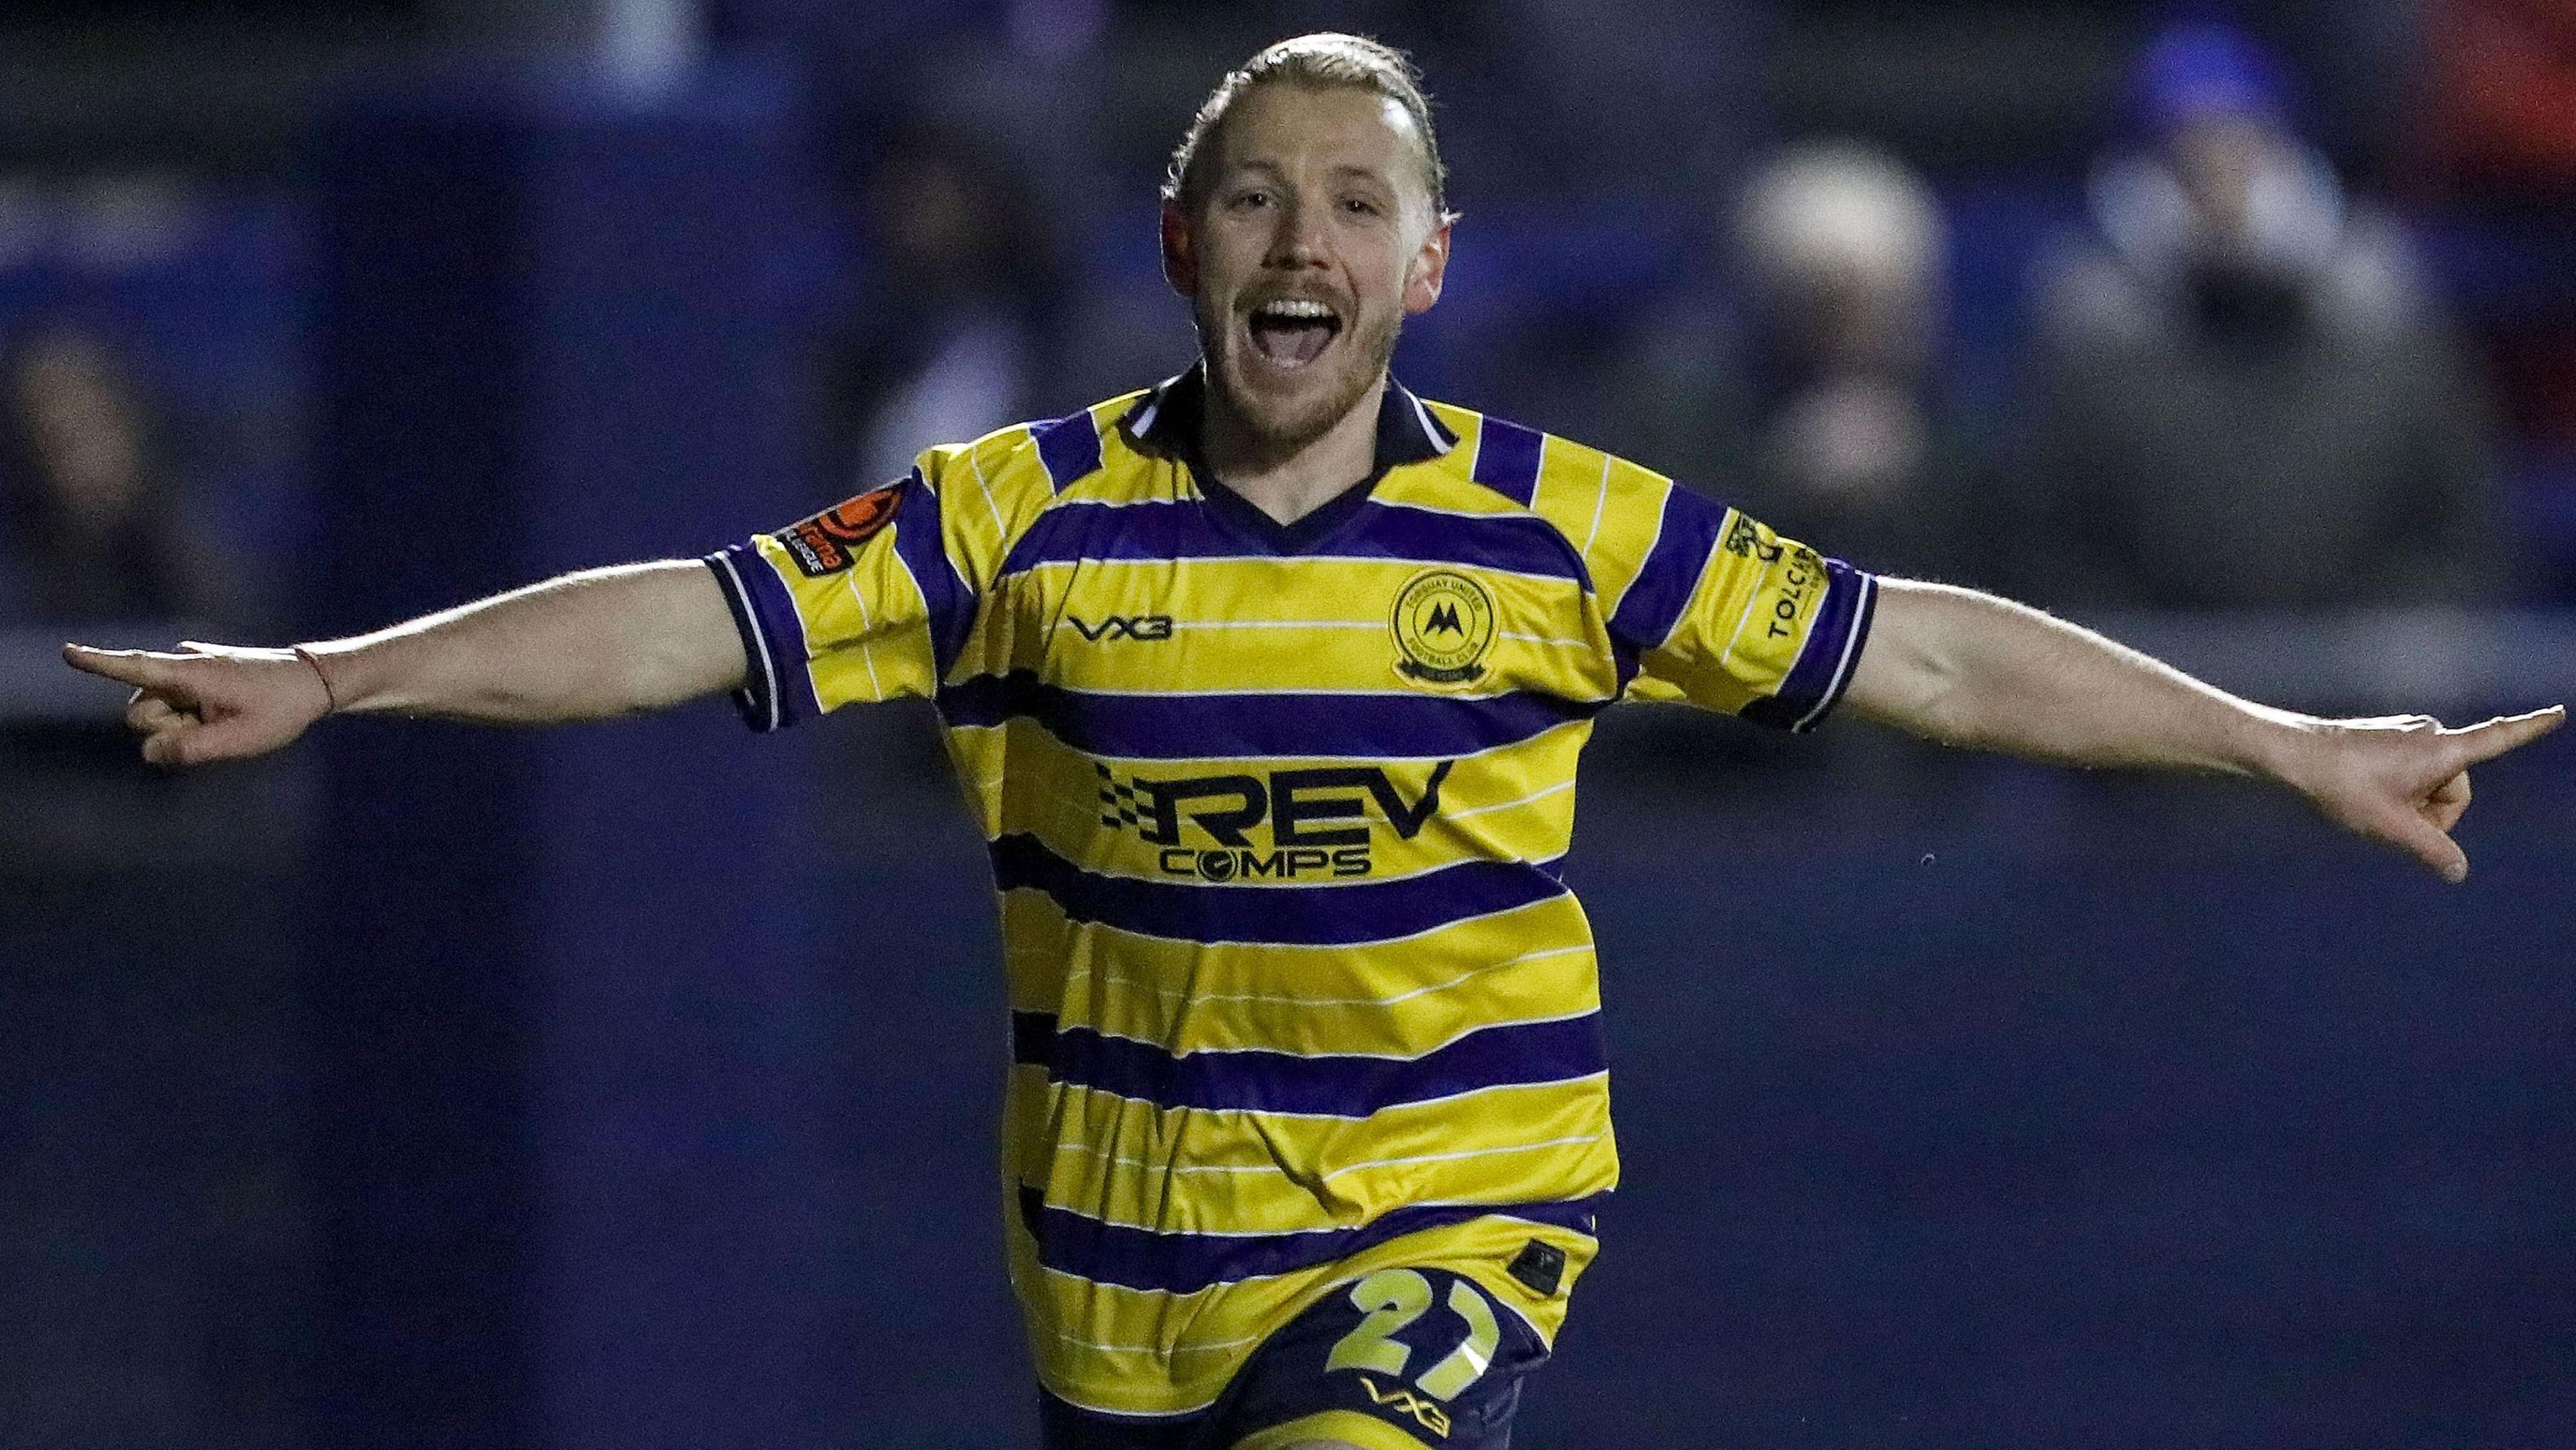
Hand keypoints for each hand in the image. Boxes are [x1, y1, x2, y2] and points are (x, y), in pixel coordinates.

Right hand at [61, 640, 334, 766]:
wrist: (313, 681)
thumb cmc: (279, 710)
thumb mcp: (239, 740)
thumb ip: (190, 749)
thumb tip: (149, 752)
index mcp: (190, 673)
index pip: (136, 668)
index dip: (99, 664)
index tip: (67, 652)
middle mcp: (182, 665)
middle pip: (140, 713)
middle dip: (164, 730)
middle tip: (213, 728)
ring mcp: (188, 669)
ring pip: (156, 713)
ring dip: (181, 726)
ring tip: (225, 720)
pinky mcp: (194, 675)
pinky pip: (175, 706)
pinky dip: (191, 718)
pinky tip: (226, 714)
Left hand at [2286, 706, 2563, 882]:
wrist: (2293, 755)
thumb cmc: (2343, 786)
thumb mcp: (2391, 827)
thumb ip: (2431, 850)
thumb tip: (2458, 872)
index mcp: (2443, 750)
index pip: (2498, 739)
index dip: (2531, 728)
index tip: (2559, 712)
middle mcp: (2431, 733)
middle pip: (2454, 790)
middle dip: (2431, 814)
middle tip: (2391, 822)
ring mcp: (2408, 733)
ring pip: (2429, 785)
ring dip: (2411, 804)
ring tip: (2370, 805)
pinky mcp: (2388, 737)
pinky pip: (2408, 775)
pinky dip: (2396, 792)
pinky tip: (2363, 796)